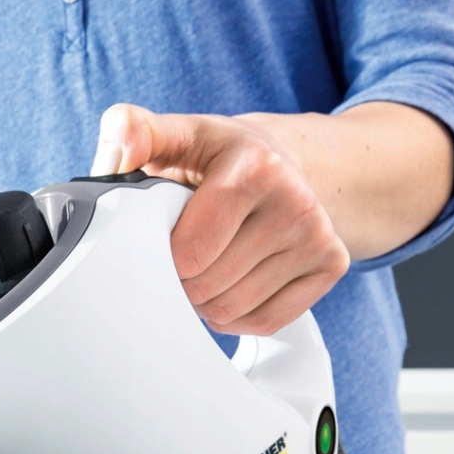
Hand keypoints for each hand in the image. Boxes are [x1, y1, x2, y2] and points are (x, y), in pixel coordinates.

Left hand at [90, 104, 350, 335]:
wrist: (286, 162)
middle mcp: (297, 201)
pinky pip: (265, 322)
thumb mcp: (177, 134)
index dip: (162, 256)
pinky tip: (233, 282)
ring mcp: (319, 236)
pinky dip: (236, 316)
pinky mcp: (332, 265)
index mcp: (256, 167)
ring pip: (231, 310)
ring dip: (205, 301)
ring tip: (207, 264)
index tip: (162, 235)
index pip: (189, 253)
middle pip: (207, 286)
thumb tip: (121, 151)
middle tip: (184, 252)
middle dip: (181, 280)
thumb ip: (133, 132)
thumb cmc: (218, 157)